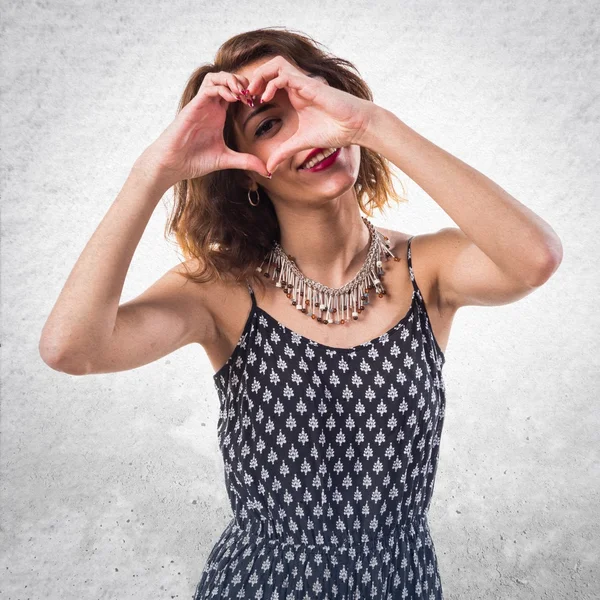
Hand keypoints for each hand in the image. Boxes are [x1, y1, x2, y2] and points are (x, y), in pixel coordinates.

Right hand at [135, 71, 268, 187]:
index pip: (235, 92)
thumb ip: (246, 161)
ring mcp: (202, 104)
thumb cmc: (195, 160)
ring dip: (232, 80)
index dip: (250, 92)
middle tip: (255, 95)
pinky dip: (222, 88)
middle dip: (244, 82)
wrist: (173, 164)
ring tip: (244, 93)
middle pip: (227, 79)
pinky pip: (208, 87)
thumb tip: (268, 172)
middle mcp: (211, 106)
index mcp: (219, 114)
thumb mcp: (227, 159)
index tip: (261, 103)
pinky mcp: (194, 106)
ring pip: (217, 77)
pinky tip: (233, 98)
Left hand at [243, 56, 374, 174]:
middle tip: (243, 97)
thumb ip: (283, 153)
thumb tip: (268, 169)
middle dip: (253, 79)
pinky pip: (284, 75)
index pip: (269, 83)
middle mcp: (297, 86)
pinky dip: (271, 83)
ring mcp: (303, 83)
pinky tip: (265, 98)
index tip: (245, 106)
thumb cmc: (334, 131)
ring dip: (260, 76)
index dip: (255, 90)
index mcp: (294, 96)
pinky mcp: (309, 84)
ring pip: (274, 65)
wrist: (356, 126)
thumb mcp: (300, 144)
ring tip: (251, 93)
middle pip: (269, 68)